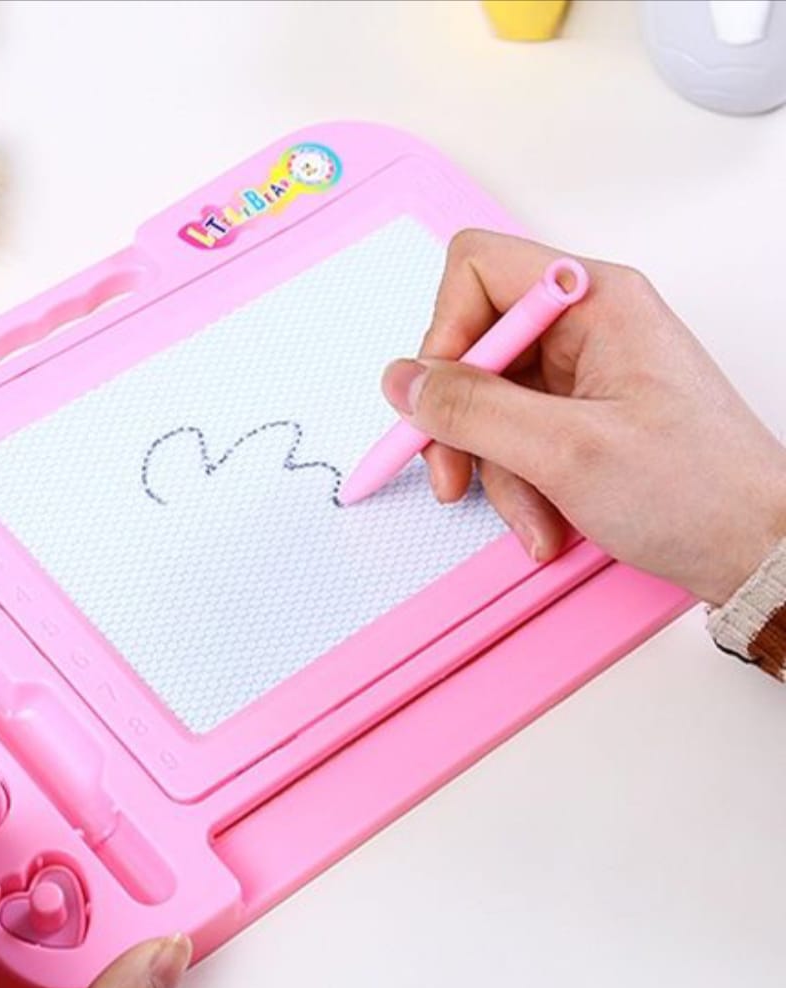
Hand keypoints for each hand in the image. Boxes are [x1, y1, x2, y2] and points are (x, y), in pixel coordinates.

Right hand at [385, 230, 785, 605]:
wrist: (753, 549)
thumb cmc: (698, 492)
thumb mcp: (566, 451)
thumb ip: (472, 410)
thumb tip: (404, 382)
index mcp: (593, 301)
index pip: (477, 270)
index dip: (444, 332)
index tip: (438, 399)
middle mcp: (584, 326)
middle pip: (473, 347)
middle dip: (461, 422)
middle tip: (454, 474)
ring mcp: (581, 374)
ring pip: (487, 404)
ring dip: (495, 470)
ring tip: (531, 517)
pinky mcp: (579, 416)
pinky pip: (514, 438)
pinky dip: (518, 484)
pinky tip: (544, 520)